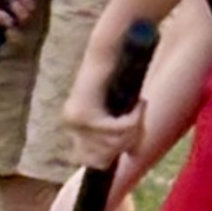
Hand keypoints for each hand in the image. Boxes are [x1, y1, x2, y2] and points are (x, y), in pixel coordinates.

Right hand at [0, 0, 34, 31]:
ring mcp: (14, 2)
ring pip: (24, 16)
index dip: (4, 28)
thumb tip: (10, 24)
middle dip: (17, 16)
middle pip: (15, 25)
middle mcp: (2, 9)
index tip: (8, 23)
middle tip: (15, 3)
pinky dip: (29, 2)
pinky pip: (31, 6)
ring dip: (24, 9)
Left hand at [59, 34, 146, 173]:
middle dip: (128, 142)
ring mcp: (75, 120)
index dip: (116, 154)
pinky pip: (116, 130)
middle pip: (104, 158)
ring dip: (134, 129)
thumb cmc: (117, 75)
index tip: (133, 137)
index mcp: (74, 126)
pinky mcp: (85, 114)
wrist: (108, 49)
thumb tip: (131, 154)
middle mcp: (70, 124)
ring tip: (141, 109)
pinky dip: (134, 120)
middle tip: (140, 121)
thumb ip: (119, 133)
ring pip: (113, 145)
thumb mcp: (117, 110)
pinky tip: (140, 105)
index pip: (93, 162)